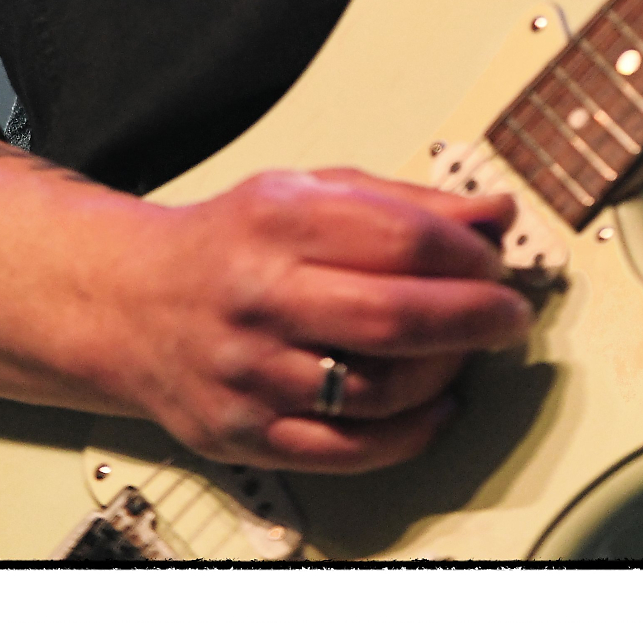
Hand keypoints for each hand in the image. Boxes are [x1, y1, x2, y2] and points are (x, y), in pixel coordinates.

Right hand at [58, 165, 531, 474]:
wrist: (134, 303)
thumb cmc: (233, 242)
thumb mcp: (309, 192)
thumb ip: (405, 202)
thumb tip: (495, 211)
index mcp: (280, 220)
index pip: (400, 238)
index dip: (466, 255)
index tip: (495, 261)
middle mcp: (262, 295)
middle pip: (392, 317)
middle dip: (472, 318)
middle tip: (508, 315)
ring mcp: (251, 371)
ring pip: (375, 389)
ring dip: (444, 374)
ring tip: (463, 355)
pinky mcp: (247, 433)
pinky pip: (347, 450)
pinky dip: (407, 435)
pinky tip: (434, 409)